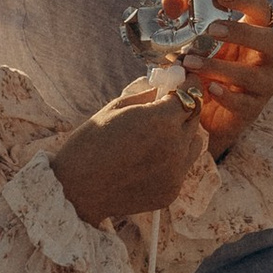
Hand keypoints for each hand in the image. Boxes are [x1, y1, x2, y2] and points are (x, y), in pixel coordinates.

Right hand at [48, 83, 204, 228]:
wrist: (77, 190)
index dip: (188, 86)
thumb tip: (162, 88)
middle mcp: (175, 144)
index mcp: (161, 119)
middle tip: (168, 108)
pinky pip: (183, 167)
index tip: (185, 82)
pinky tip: (149, 161)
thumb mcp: (114, 109)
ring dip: (184, 134)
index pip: (191, 95)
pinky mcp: (172, 190)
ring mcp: (176, 170)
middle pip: (195, 118)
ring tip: (160, 136)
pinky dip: (173, 159)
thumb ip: (145, 96)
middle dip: (184, 109)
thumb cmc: (89, 144)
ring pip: (195, 143)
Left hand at [182, 0, 272, 151]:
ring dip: (221, 67)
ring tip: (192, 62)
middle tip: (212, 29)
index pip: (262, 9)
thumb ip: (183, 19)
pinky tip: (209, 88)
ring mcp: (264, 85)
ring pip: (253, 75)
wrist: (202, 109)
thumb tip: (170, 1)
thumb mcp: (196, 42)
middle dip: (242, 33)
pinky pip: (244, 103)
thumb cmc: (205, 68)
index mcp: (256, 34)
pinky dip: (226, 95)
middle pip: (270, 40)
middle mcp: (268, 58)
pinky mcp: (253, 109)